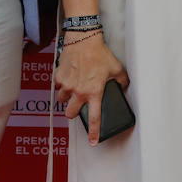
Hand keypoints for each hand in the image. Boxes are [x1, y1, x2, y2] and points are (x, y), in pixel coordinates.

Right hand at [55, 31, 129, 146]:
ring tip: (74, 88)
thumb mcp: (117, 68)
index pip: (94, 118)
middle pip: (70, 114)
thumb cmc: (100, 54)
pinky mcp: (58, 77)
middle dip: (73, 113)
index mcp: (94, 93)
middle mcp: (79, 92)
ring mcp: (67, 85)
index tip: (92, 142)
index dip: (94, 132)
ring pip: (62, 100)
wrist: (83, 40)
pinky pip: (58, 86)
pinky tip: (70, 76)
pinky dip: (62, 84)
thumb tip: (124, 87)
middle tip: (78, 106)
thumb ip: (122, 81)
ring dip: (67, 97)